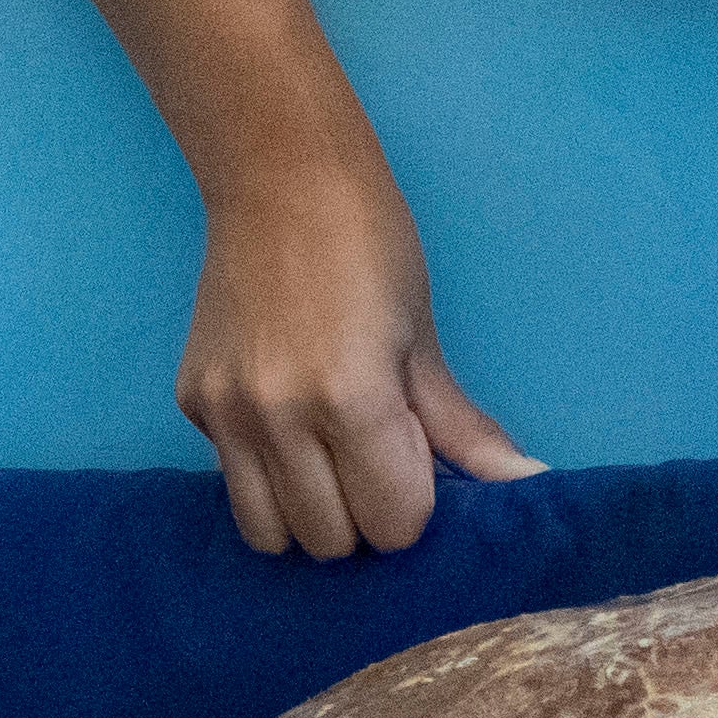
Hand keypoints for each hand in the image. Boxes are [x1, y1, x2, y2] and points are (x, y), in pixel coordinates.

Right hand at [182, 148, 543, 558]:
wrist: (279, 175)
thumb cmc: (371, 247)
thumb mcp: (425, 341)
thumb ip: (462, 430)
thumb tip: (527, 487)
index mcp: (350, 400)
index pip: (392, 523)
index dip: (414, 503)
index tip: (414, 458)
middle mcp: (277, 419)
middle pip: (331, 542)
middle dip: (363, 516)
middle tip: (373, 459)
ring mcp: (225, 414)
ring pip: (269, 534)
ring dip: (308, 514)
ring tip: (327, 460)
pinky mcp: (190, 402)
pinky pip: (232, 480)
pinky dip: (266, 472)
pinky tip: (284, 419)